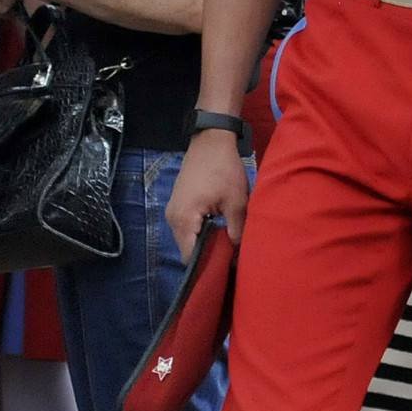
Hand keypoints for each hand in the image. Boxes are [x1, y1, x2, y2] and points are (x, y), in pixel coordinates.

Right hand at [164, 133, 250, 262]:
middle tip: (229, 261)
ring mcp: (173, 211)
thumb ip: (236, 230)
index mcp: (184, 219)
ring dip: (204, 245)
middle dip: (207, 257)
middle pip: (187, 251)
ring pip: (187, 240)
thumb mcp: (236, 201)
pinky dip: (199, 234)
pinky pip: (187, 228)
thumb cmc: (224, 169)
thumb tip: (238, 254)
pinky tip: (217, 233)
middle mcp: (172, 218)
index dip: (207, 266)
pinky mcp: (178, 205)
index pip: (190, 257)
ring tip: (225, 248)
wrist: (211, 140)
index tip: (225, 270)